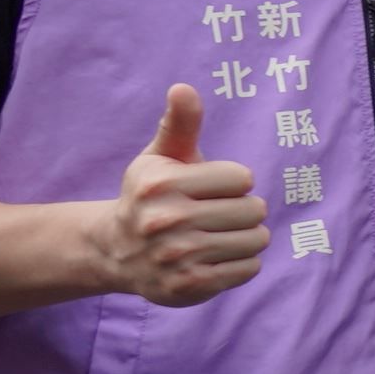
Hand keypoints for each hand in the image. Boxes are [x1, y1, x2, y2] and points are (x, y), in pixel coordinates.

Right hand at [97, 85, 266, 305]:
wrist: (117, 251)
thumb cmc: (151, 195)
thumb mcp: (160, 156)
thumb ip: (179, 122)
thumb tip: (183, 88)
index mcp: (161, 184)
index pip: (243, 178)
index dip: (232, 183)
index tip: (207, 190)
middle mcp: (165, 221)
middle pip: (253, 210)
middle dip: (242, 211)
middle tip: (214, 216)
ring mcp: (176, 257)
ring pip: (257, 239)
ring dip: (246, 238)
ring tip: (216, 236)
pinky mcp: (189, 286)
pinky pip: (250, 268)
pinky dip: (242, 263)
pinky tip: (215, 258)